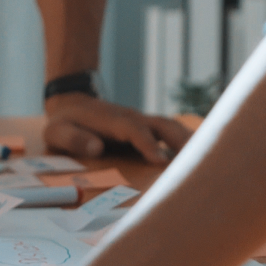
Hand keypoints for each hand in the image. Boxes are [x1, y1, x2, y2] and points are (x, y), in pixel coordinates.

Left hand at [43, 93, 191, 163]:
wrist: (72, 104)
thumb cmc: (64, 122)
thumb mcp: (57, 131)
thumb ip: (73, 139)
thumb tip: (96, 146)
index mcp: (113, 121)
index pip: (135, 131)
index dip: (148, 144)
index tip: (159, 160)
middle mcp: (133, 120)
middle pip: (164, 126)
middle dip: (181, 141)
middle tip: (198, 161)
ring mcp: (142, 123)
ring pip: (172, 128)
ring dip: (189, 142)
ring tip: (208, 162)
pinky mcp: (146, 130)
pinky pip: (169, 135)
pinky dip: (185, 143)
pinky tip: (199, 159)